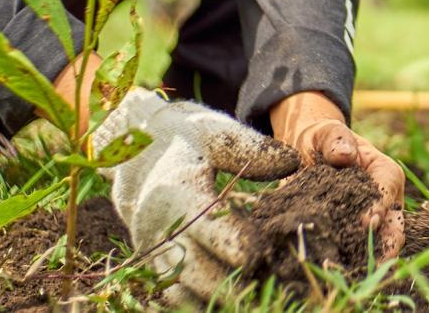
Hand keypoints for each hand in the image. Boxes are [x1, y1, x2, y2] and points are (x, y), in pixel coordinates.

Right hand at [92, 89, 304, 302]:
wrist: (136, 150)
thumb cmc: (187, 140)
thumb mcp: (217, 133)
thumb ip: (253, 148)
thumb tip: (292, 161)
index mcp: (177, 190)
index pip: (206, 224)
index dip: (235, 244)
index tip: (263, 255)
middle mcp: (159, 226)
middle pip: (196, 269)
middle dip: (234, 284)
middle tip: (272, 287)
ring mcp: (152, 250)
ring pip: (184, 291)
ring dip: (220, 300)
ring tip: (259, 300)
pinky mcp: (153, 264)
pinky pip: (174, 296)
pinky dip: (201, 304)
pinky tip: (234, 304)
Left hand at [270, 92, 404, 260]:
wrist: (307, 152)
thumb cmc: (323, 139)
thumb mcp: (327, 133)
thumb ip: (336, 140)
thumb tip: (344, 154)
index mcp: (385, 173)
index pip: (388, 191)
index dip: (380, 207)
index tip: (367, 222)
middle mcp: (383, 201)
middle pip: (394, 225)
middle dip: (388, 245)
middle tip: (375, 261)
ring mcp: (369, 220)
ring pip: (378, 243)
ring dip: (369, 258)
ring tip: (356, 273)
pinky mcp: (351, 232)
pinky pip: (355, 250)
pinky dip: (349, 261)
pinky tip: (336, 271)